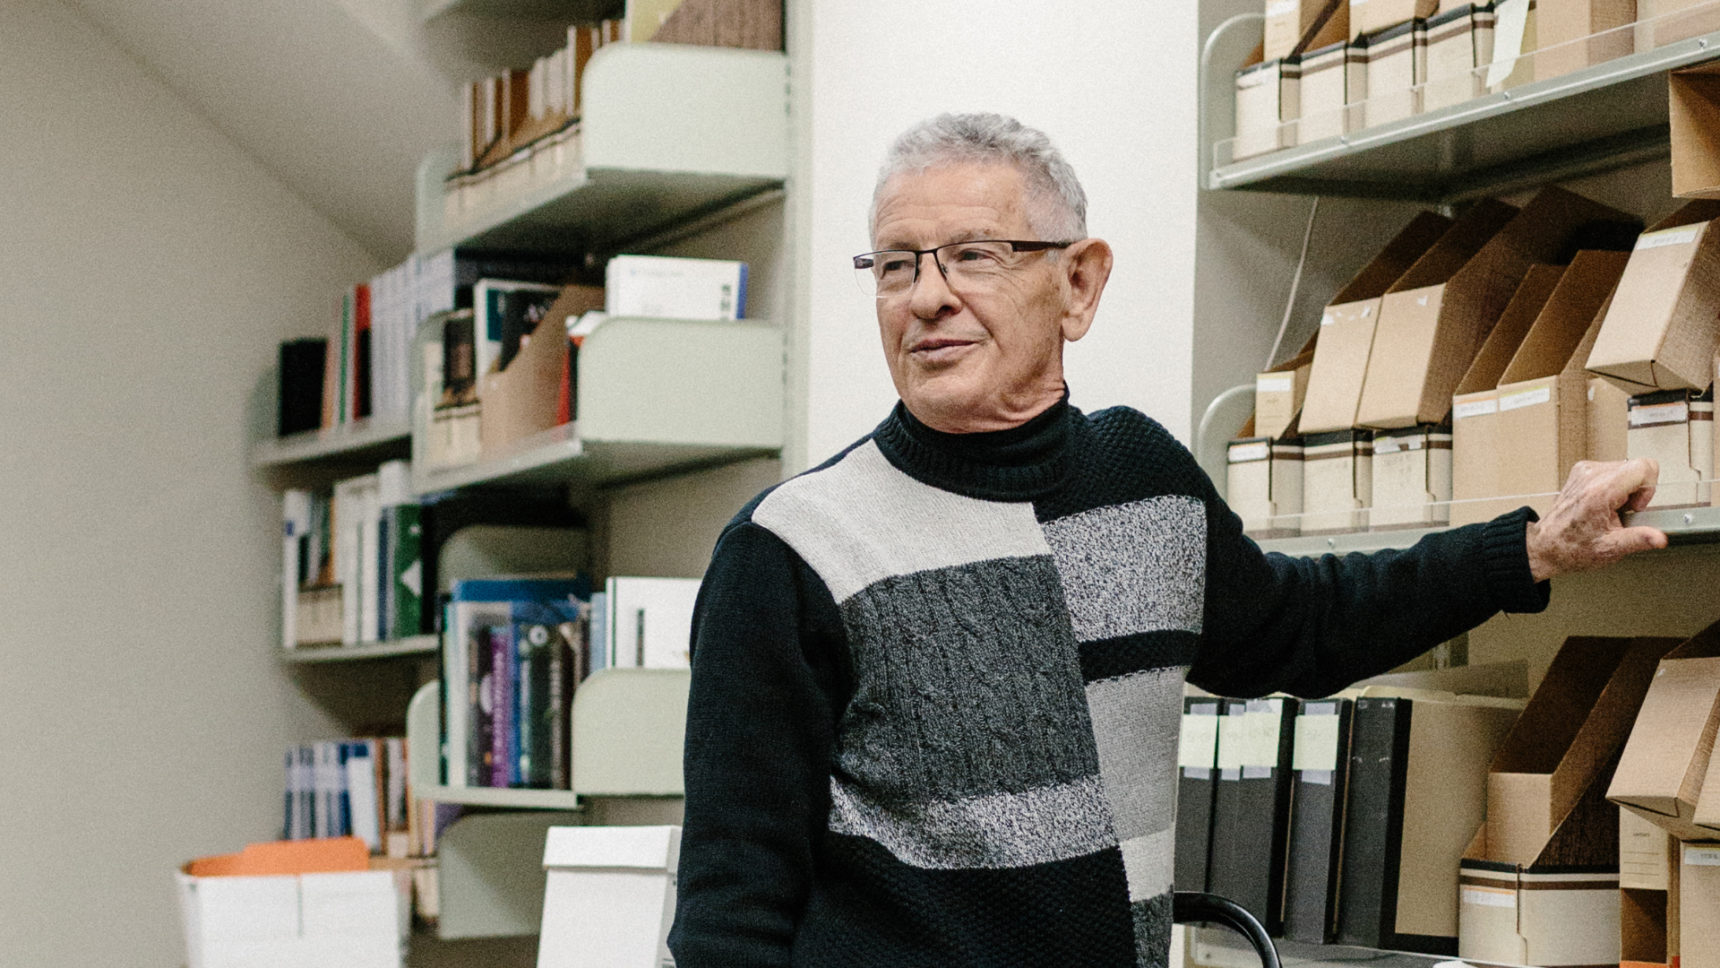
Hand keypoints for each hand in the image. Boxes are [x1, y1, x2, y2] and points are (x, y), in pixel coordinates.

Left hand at [1525, 459, 1668, 581]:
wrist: (1546, 544)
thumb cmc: (1572, 547)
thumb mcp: (1610, 548)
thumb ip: (1638, 539)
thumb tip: (1660, 538)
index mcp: (1599, 491)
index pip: (1643, 467)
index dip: (1649, 488)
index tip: (1636, 507)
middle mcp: (1591, 474)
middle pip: (1637, 467)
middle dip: (1638, 491)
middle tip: (1622, 513)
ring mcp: (1585, 470)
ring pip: (1626, 468)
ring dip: (1626, 490)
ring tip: (1611, 510)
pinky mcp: (1582, 470)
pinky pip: (1613, 470)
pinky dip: (1614, 486)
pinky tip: (1603, 505)